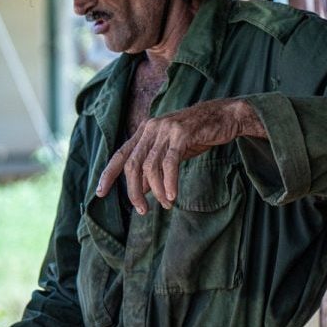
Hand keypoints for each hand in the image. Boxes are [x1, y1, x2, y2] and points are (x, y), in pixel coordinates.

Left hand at [95, 98, 265, 213]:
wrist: (226, 116)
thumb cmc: (200, 134)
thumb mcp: (173, 151)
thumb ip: (156, 166)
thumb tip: (142, 190)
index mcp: (146, 130)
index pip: (121, 154)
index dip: (108, 174)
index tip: (99, 193)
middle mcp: (152, 127)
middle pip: (133, 165)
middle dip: (134, 191)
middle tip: (142, 210)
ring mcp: (166, 129)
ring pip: (150, 166)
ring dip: (156, 191)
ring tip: (166, 204)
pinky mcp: (182, 133)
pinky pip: (169, 163)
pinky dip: (169, 182)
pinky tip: (172, 195)